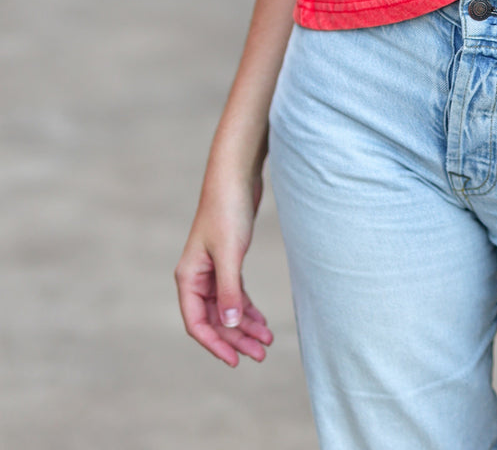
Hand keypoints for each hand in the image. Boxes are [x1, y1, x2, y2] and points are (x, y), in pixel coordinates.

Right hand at [175, 170, 273, 366]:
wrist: (236, 176)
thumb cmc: (227, 210)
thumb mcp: (230, 253)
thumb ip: (230, 290)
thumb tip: (231, 325)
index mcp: (189, 277)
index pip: (197, 323)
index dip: (215, 344)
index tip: (235, 361)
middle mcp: (197, 277)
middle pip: (215, 319)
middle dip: (237, 338)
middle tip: (261, 354)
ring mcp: (212, 270)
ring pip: (227, 308)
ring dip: (245, 326)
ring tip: (267, 342)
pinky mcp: (228, 261)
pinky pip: (236, 294)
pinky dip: (248, 308)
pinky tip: (262, 321)